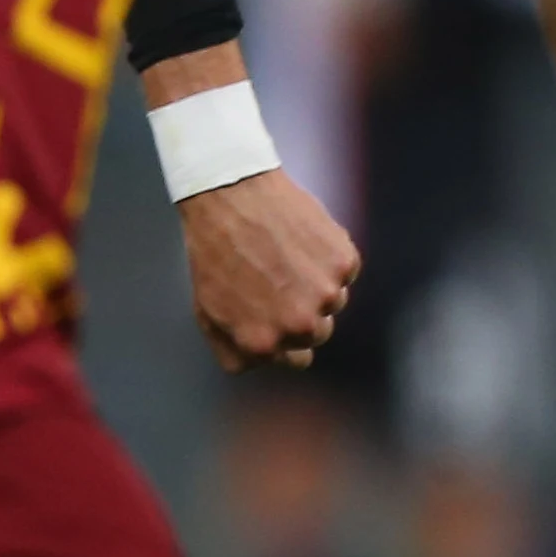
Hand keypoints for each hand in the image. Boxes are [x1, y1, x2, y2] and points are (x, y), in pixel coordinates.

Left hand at [179, 169, 360, 372]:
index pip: (297, 359)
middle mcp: (300, 327)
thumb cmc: (215, 253)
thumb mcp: (210, 313)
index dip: (285, 333)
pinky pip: (345, 270)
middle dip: (302, 311)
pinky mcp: (343, 262)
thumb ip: (240, 350)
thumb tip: (270, 364)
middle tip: (276, 277)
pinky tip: (299, 238)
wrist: (230, 192)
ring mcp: (326, 295)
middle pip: (318, 333)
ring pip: (334, 301)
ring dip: (316, 283)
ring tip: (284, 254)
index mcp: (265, 344)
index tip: (272, 307)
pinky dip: (329, 256)